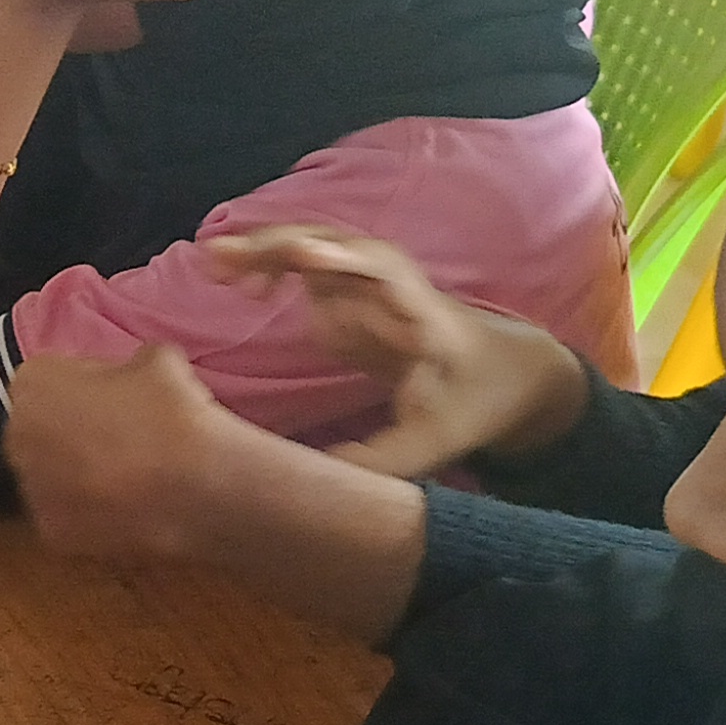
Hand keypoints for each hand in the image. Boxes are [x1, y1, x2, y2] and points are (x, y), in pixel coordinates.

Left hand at [1, 347, 281, 561]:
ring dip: (78, 473)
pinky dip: (92, 513)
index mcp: (32, 384)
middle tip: (122, 435)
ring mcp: (30, 490)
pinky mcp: (52, 534)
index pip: (51, 377)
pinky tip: (128, 508)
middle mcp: (17, 436)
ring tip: (128, 476)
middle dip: (72, 430)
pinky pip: (70, 516)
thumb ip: (134, 363)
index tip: (119, 394)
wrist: (193, 487)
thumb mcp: (160, 359)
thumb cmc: (171, 412)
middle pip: (42, 428)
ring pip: (51, 475)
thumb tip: (139, 372)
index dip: (87, 384)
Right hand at [200, 224, 593, 476]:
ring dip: (267, 249)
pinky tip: (243, 286)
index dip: (346, 262)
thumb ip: (378, 464)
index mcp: (423, 316)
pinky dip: (271, 266)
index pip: (386, 278)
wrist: (510, 373)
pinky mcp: (353, 295)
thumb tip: (310, 479)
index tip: (304, 256)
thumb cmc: (475, 403)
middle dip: (283, 244)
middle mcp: (393, 288)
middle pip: (339, 247)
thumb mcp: (434, 443)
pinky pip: (307, 268)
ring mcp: (371, 287)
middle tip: (222, 258)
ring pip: (317, 248)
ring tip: (216, 265)